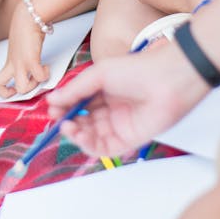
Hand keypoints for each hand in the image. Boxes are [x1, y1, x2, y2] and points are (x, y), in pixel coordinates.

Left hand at [0, 9, 48, 100]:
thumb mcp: (21, 48)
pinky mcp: (32, 59)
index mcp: (9, 63)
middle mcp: (13, 65)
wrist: (28, 17)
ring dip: (32, 86)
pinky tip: (47, 67)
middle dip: (7, 94)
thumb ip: (24, 58)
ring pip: (21, 88)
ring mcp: (21, 63)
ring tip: (38, 76)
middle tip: (17, 90)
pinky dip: (45, 75)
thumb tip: (33, 67)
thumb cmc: (26, 30)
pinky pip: (39, 77)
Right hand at [45, 44, 209, 156]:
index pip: (79, 104)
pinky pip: (104, 148)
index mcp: (106, 91)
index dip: (65, 108)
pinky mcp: (129, 140)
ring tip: (67, 126)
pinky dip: (88, 145)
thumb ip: (75, 90)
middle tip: (58, 118)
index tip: (53, 108)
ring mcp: (120, 125)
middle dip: (68, 121)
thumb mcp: (99, 75)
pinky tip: (79, 135)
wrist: (167, 80)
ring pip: (91, 137)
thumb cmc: (138, 70)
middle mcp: (112, 109)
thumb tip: (52, 100)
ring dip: (75, 134)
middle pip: (83, 122)